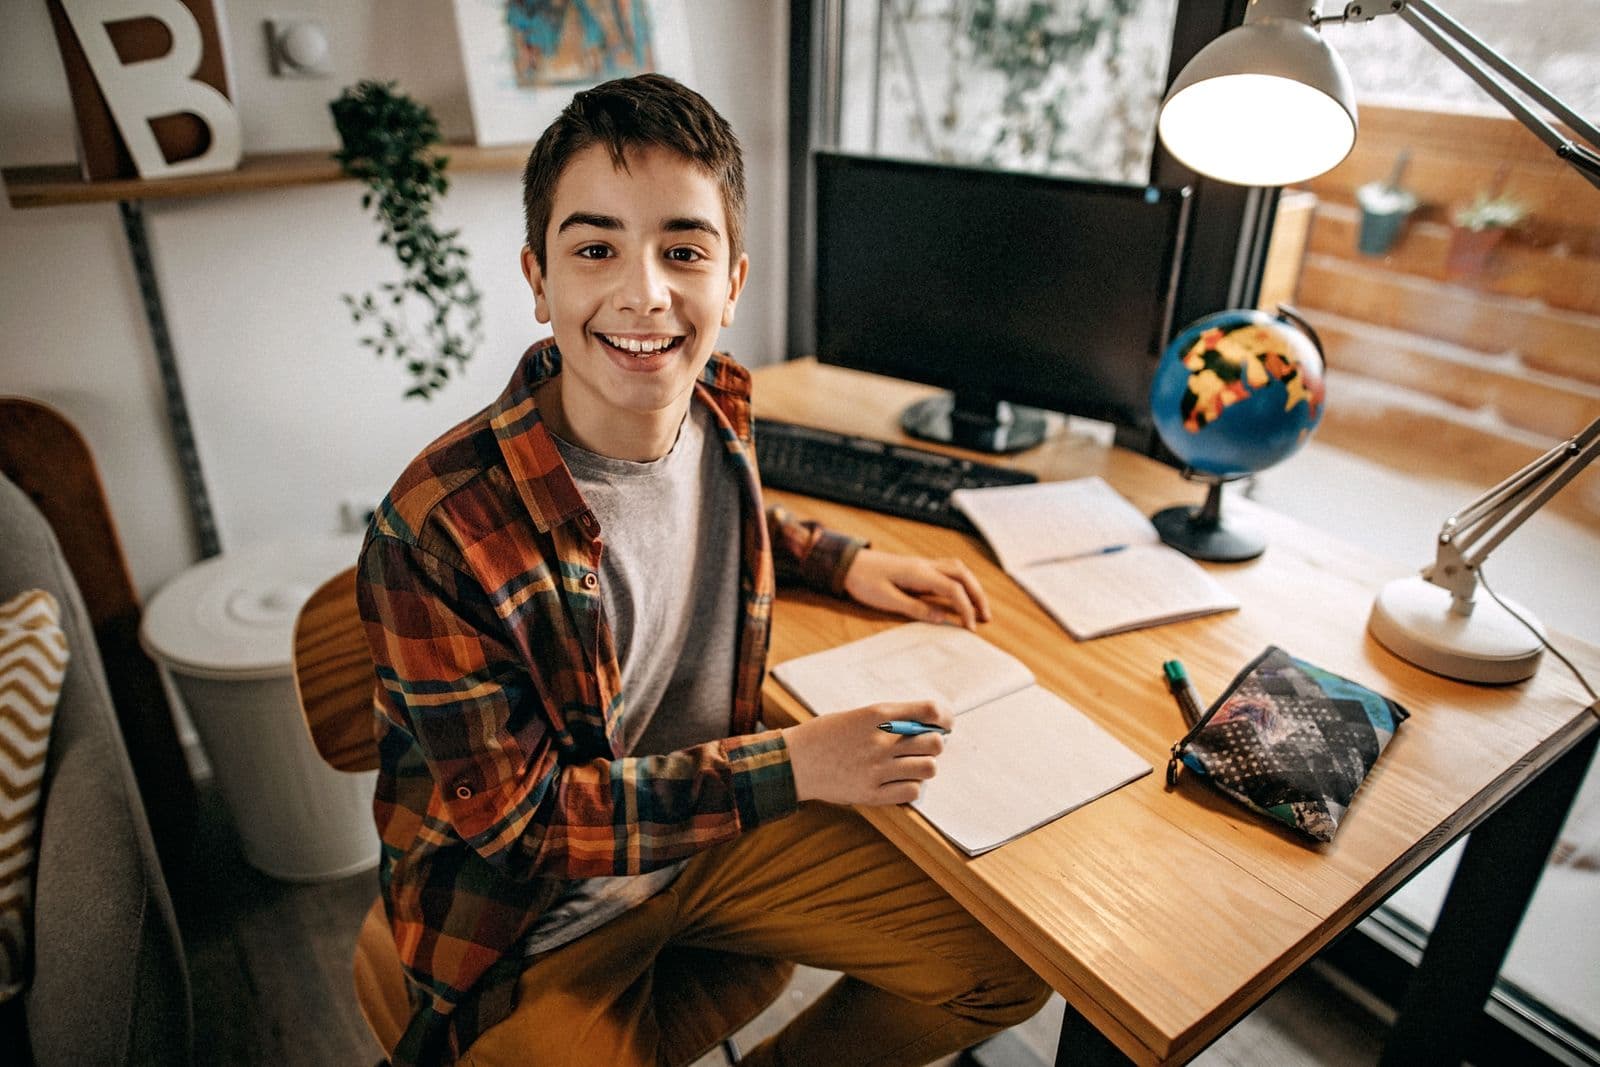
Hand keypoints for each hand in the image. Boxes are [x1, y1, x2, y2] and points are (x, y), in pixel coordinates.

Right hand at [782, 701, 952, 805]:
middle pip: (934, 742)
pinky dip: (911, 787)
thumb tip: (930, 726)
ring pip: (928, 768)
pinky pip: (912, 791)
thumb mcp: (858, 715)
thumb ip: (891, 719)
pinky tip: (898, 782)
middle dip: (934, 743)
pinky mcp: (871, 793)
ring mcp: (877, 769)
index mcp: (877, 714)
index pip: (930, 711)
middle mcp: (880, 741)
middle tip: (922, 747)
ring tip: (909, 766)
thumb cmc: (826, 735)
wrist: (793, 761)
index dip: (944, 718)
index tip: (943, 724)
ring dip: (923, 766)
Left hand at [842, 549, 989, 630]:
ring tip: (978, 607)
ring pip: (957, 569)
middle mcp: (925, 565)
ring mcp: (922, 564)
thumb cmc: (863, 581)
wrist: (847, 563)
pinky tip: (960, 594)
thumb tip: (942, 618)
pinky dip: (960, 582)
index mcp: (918, 573)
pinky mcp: (918, 568)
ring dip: (971, 586)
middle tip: (986, 617)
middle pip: (962, 574)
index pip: (953, 588)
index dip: (966, 608)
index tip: (971, 628)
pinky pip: (947, 570)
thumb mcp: (886, 600)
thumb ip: (915, 608)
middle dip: (978, 595)